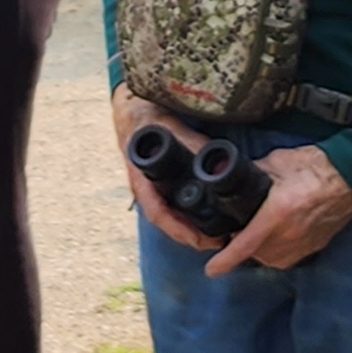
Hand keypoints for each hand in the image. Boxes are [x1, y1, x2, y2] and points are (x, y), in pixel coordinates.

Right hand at [111, 89, 221, 252]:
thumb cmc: (149, 119)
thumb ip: (192, 143)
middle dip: (189, 236)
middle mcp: (144, 189)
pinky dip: (186, 218)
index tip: (199, 239)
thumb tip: (216, 161)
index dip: (178, 229)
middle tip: (218, 242)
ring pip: (168, 217)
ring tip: (216, 236)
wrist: (133, 111)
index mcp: (142, 177)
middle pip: (165, 222)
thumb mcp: (170, 127)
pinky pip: (170, 207)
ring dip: (189, 229)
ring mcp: (150, 189)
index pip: (157, 212)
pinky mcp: (158, 186)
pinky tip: (203, 220)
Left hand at [204, 143, 351, 276]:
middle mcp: (288, 235)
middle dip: (242, 246)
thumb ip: (253, 172)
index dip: (224, 261)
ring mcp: (303, 244)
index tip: (211, 270)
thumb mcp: (276, 163)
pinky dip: (278, 250)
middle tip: (236, 230)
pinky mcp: (315, 247)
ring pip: (271, 259)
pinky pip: (288, 257)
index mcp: (276, 214)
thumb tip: (232, 174)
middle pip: (254, 254)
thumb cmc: (316, 167)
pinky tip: (277, 235)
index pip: (244, 246)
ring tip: (257, 232)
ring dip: (261, 250)